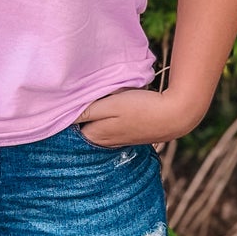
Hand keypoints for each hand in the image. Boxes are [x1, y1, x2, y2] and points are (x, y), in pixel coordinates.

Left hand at [72, 86, 204, 148]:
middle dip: (81, 112)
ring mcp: (117, 139)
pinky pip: (111, 123)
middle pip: (83, 125)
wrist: (176, 115)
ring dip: (97, 112)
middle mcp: (104, 142)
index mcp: (94, 136)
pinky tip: (116, 103)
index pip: (70, 125)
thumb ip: (85, 111)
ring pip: (98, 123)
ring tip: (100, 97)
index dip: (68, 111)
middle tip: (82, 93)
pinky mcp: (129, 133)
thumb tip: (60, 115)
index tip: (68, 97)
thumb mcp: (110, 106)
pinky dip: (109, 114)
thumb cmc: (142, 108)